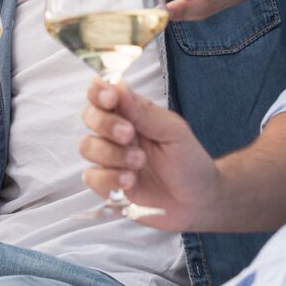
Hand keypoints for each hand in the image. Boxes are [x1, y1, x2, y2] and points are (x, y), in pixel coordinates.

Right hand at [78, 79, 218, 231]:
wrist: (198, 200)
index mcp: (131, 113)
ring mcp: (110, 158)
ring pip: (87, 146)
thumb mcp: (173, 131)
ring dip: (112, 154)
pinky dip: (109, 179)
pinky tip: (130, 181)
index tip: (110, 98)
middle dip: (105, 124)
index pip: (102, 93)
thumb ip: (144, 112)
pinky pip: (91, 177)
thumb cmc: (189, 160)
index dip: (98, 92)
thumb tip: (118, 86)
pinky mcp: (107, 184)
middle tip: (128, 134)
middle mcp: (115, 133)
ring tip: (139, 162)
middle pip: (89, 116)